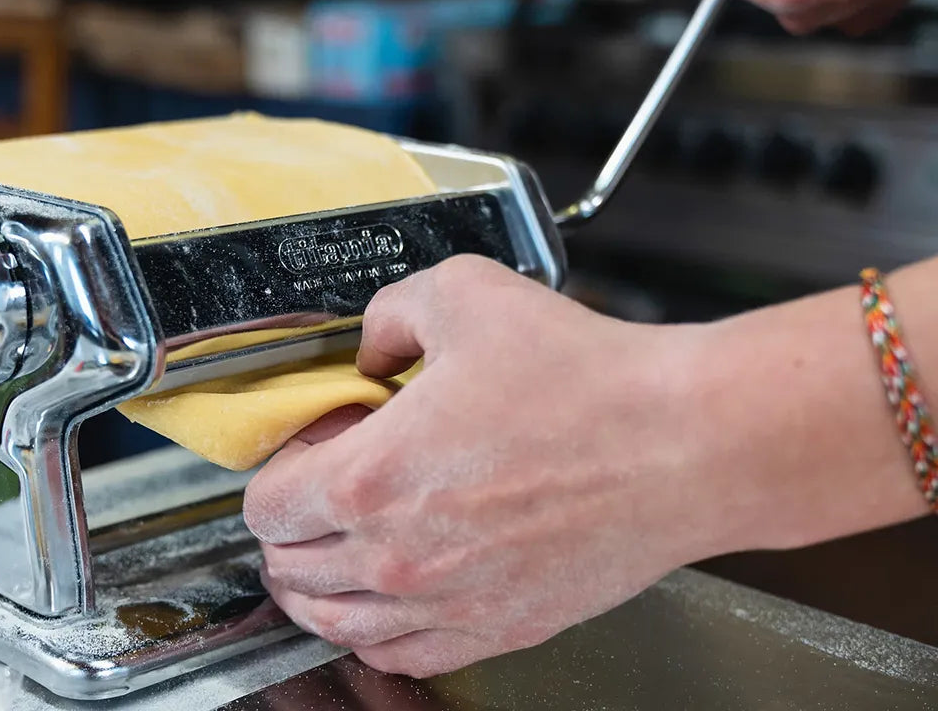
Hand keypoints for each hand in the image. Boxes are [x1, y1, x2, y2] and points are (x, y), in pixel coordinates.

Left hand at [242, 256, 731, 677]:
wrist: (684, 445)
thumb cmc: (587, 380)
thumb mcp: (465, 295)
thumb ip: (390, 315)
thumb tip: (372, 349)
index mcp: (371, 479)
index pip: (267, 504)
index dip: (278, 468)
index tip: (312, 445)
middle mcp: (397, 558)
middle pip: (289, 570)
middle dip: (290, 525)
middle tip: (324, 488)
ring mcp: (447, 604)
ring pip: (332, 624)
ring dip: (317, 586)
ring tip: (334, 550)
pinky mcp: (498, 629)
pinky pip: (400, 654)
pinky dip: (373, 632)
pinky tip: (385, 600)